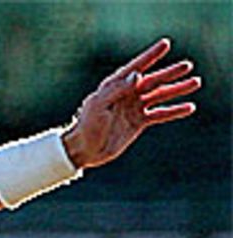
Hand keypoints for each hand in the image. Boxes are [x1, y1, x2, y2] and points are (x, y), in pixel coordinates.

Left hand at [62, 37, 200, 169]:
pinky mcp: (138, 122)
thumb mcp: (99, 105)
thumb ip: (117, 89)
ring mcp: (134, 107)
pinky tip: (189, 107)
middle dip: (170, 73)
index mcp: (116, 85)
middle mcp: (128, 94)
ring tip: (196, 83)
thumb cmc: (87, 125)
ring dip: (177, 89)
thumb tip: (137, 75)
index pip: (137, 67)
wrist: (84, 150)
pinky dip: (174, 111)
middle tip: (187, 66)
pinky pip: (160, 114)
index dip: (150, 56)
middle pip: (153, 80)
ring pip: (160, 95)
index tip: (165, 45)